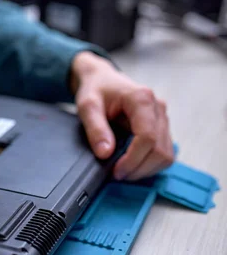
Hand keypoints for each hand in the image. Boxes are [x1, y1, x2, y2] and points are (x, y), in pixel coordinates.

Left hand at [71, 51, 173, 180]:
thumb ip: (95, 128)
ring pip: (166, 154)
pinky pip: (164, 152)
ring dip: (146, 169)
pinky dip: (150, 164)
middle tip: (117, 174)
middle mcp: (158, 108)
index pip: (147, 137)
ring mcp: (163, 118)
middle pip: (160, 150)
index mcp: (142, 98)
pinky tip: (132, 164)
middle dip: (139, 168)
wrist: (102, 79)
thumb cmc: (95, 89)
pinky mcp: (162, 127)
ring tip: (123, 171)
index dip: (133, 159)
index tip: (116, 171)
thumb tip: (106, 153)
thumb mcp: (87, 106)